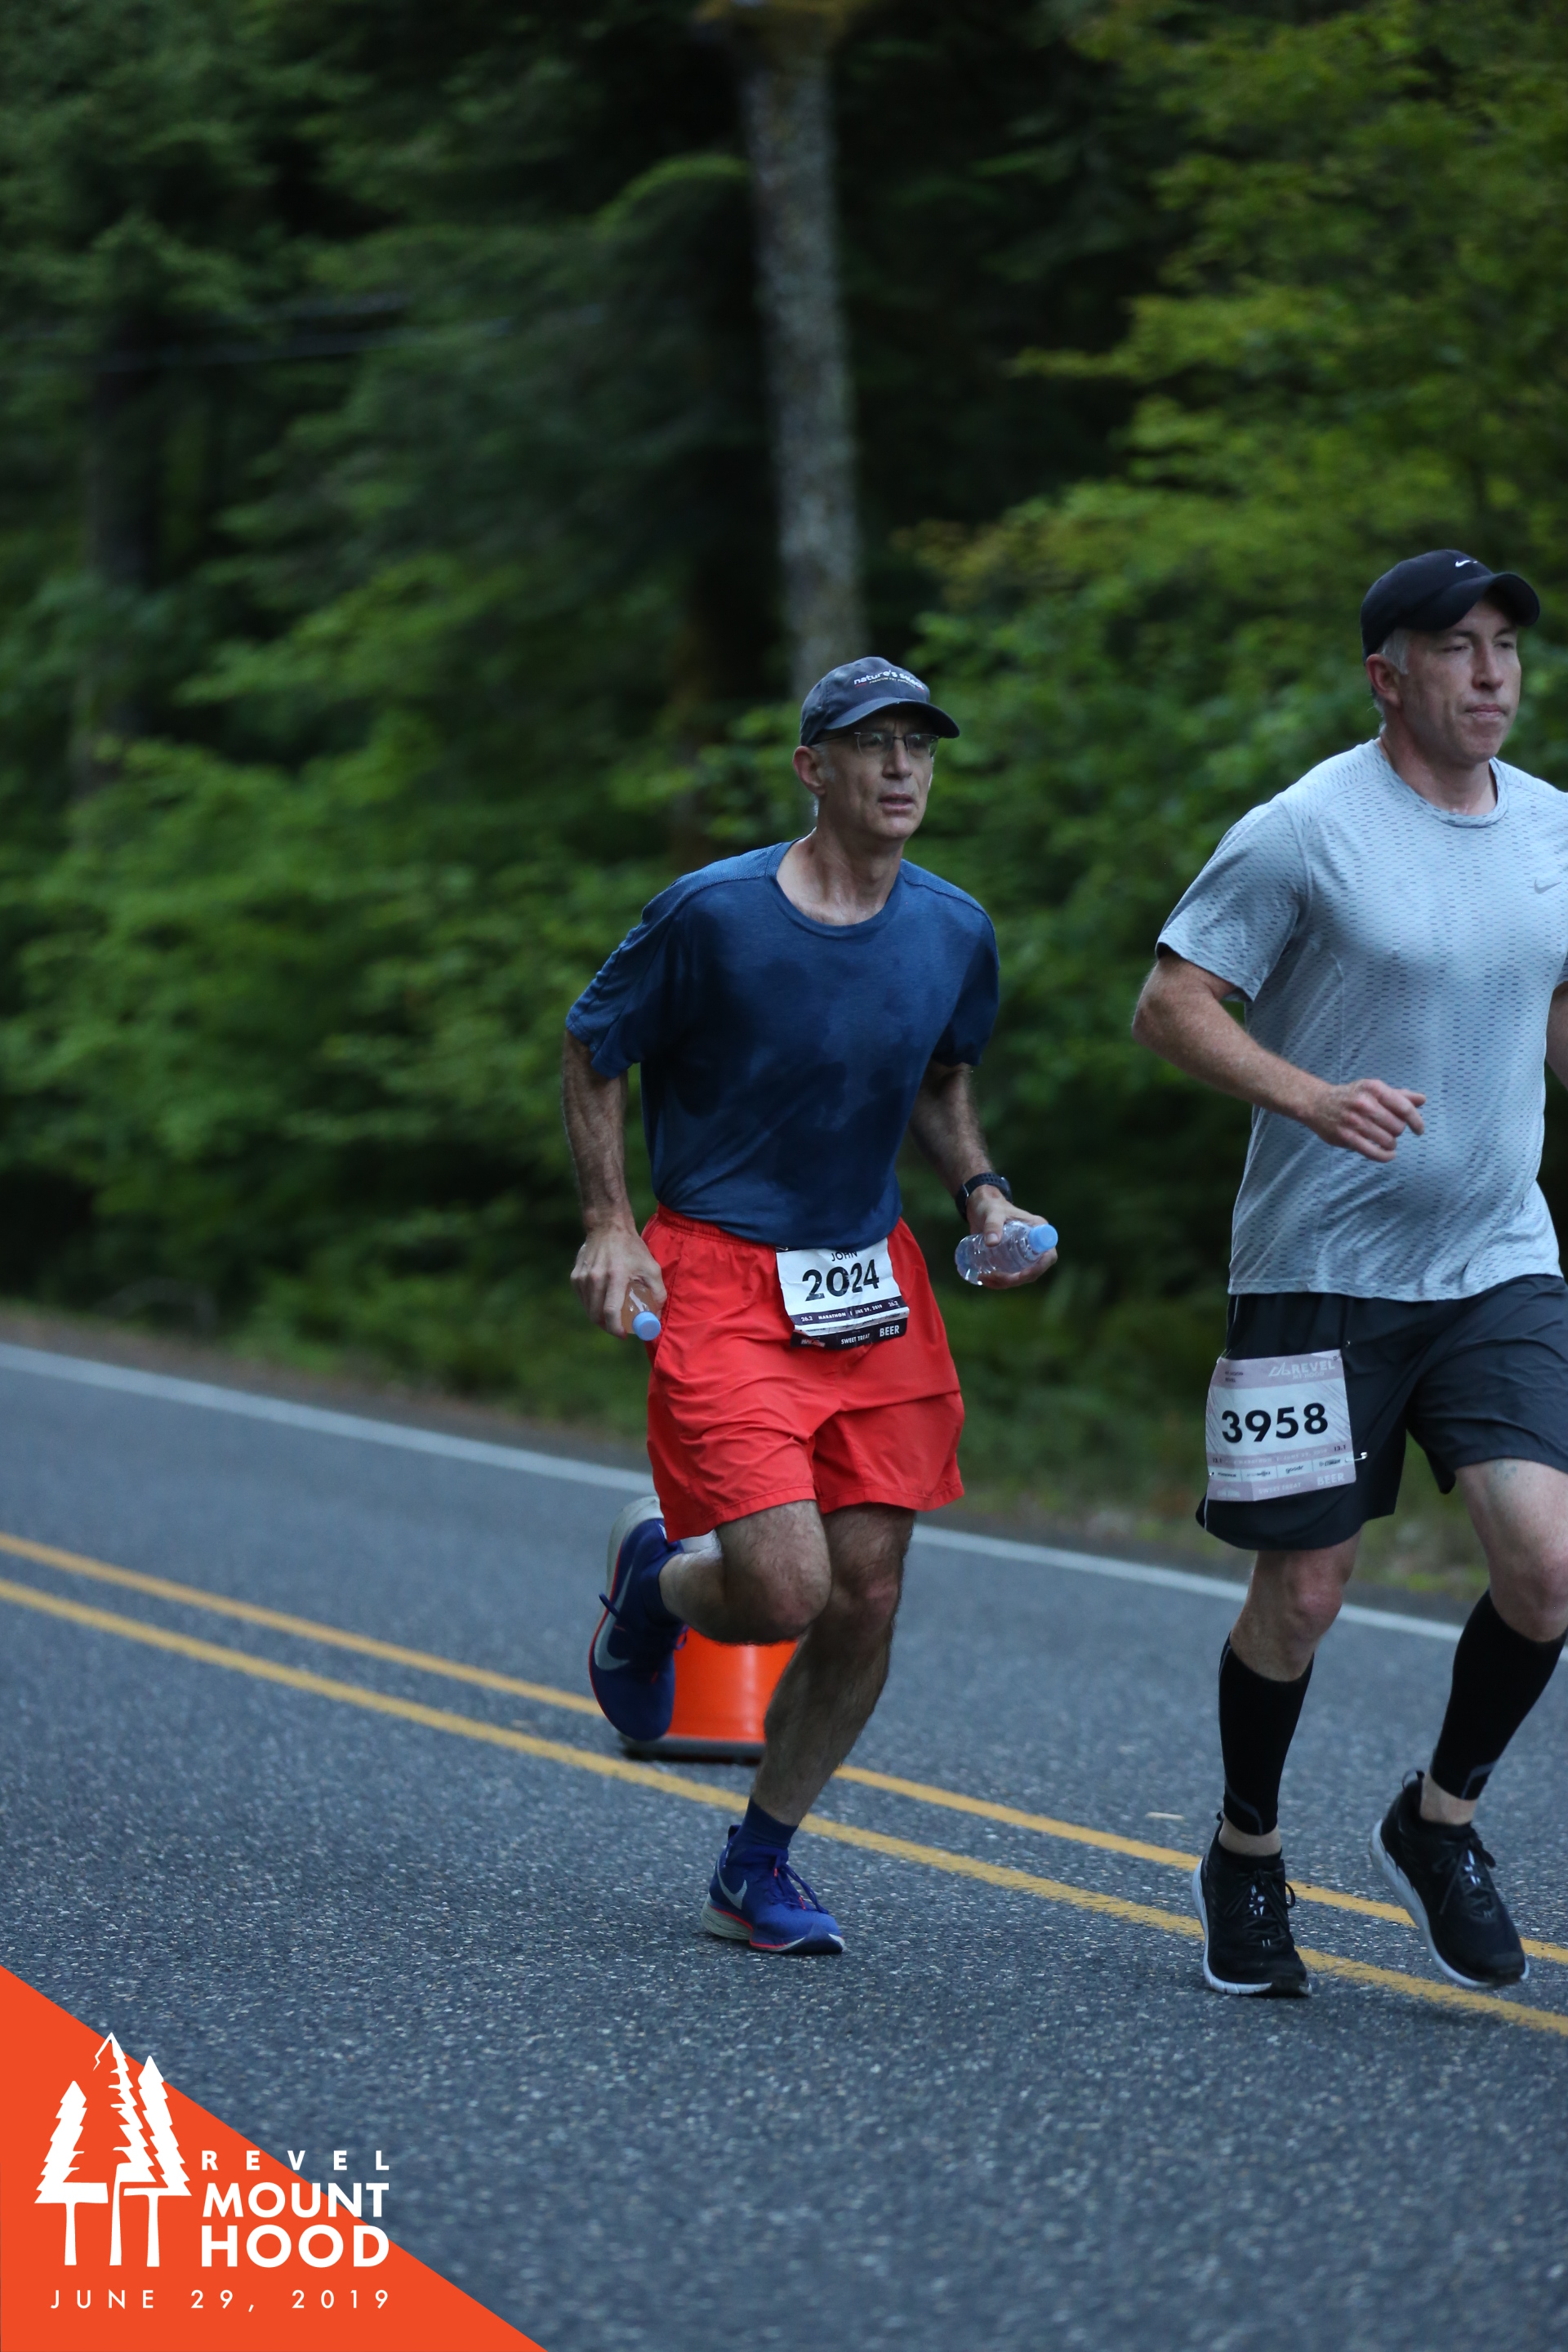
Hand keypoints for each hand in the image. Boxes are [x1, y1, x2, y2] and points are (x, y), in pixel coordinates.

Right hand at [571, 1219, 667, 1336]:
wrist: (608, 1227)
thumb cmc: (632, 1248)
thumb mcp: (651, 1267)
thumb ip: (658, 1293)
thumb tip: (657, 1316)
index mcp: (616, 1276)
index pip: (611, 1311)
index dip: (616, 1328)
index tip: (623, 1335)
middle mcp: (596, 1277)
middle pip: (596, 1315)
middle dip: (608, 1326)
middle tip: (619, 1327)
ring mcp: (583, 1277)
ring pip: (588, 1309)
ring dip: (599, 1317)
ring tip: (612, 1315)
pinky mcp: (575, 1276)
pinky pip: (583, 1299)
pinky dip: (592, 1305)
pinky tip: (602, 1300)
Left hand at [967, 1187, 1057, 1288]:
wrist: (980, 1208)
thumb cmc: (990, 1206)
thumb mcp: (992, 1213)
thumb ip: (992, 1225)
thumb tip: (992, 1243)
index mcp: (1038, 1229)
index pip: (1048, 1255)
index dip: (1039, 1268)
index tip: (1020, 1274)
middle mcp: (1035, 1244)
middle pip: (1034, 1270)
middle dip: (1015, 1279)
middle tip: (993, 1276)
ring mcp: (1025, 1253)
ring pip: (1022, 1276)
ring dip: (1005, 1283)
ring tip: (984, 1278)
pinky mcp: (1013, 1259)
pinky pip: (1011, 1275)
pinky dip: (999, 1281)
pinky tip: (984, 1279)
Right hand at [1305, 1078, 1425, 1162]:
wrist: (1317, 1103)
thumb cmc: (1351, 1096)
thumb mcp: (1374, 1090)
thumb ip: (1399, 1095)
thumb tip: (1422, 1100)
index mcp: (1374, 1089)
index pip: (1404, 1107)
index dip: (1416, 1121)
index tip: (1419, 1130)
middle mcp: (1365, 1104)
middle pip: (1397, 1126)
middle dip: (1398, 1131)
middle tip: (1390, 1129)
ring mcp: (1354, 1121)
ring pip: (1387, 1141)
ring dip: (1391, 1144)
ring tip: (1387, 1141)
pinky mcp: (1346, 1137)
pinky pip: (1373, 1152)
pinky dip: (1385, 1156)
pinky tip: (1388, 1154)